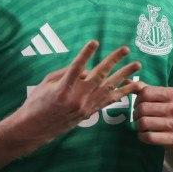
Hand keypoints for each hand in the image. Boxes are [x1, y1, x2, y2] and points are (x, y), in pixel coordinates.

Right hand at [12, 41, 141, 142]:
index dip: (86, 54)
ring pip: (109, 88)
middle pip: (99, 76)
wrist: (35, 129)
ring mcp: (85, 106)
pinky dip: (122, 93)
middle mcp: (77, 98)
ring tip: (137, 65)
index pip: (76, 67)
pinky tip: (133, 86)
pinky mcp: (89, 113)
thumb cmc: (37, 103)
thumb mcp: (47, 83)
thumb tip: (85, 68)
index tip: (95, 42)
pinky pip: (109, 101)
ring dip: (124, 75)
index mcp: (63, 89)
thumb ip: (66, 73)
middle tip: (125, 49)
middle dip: (113, 60)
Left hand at [133, 84, 172, 152]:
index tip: (138, 105)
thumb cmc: (171, 112)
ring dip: (138, 126)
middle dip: (135, 114)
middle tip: (138, 118)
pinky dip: (142, 136)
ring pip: (143, 123)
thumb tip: (126, 81)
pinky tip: (144, 135)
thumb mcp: (163, 98)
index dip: (137, 100)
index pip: (145, 93)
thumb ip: (145, 89)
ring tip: (141, 126)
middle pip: (142, 108)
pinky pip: (149, 137)